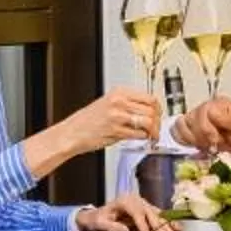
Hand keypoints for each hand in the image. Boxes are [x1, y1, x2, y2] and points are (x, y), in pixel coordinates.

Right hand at [44, 86, 159, 167]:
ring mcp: (118, 116)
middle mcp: (119, 102)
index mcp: (119, 92)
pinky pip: (139, 134)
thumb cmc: (88, 121)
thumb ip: (128, 105)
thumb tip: (148, 111)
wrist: (72, 133)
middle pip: (152, 109)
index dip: (158, 109)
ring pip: (148, 121)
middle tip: (156, 128)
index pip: (149, 98)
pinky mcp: (116, 131)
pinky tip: (141, 138)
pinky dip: (143, 138)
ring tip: (151, 135)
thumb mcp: (109, 104)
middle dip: (158, 121)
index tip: (158, 116)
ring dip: (153, 131)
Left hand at [76, 193, 174, 230]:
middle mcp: (135, 199)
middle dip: (158, 224)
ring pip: (156, 212)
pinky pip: (158, 214)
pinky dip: (168, 220)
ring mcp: (142, 202)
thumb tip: (126, 230)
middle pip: (148, 211)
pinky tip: (177, 226)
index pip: (135, 211)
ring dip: (166, 222)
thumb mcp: (100, 223)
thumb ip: (111, 227)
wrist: (98, 214)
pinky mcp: (146, 208)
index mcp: (123, 200)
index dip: (142, 223)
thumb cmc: (98, 219)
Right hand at [174, 93, 230, 157]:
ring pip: (181, 126)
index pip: (201, 112)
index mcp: (218, 104)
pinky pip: (180, 134)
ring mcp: (198, 118)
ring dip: (193, 140)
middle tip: (215, 144)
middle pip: (189, 120)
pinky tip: (201, 146)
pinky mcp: (194, 129)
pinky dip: (188, 142)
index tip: (216, 141)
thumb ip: (229, 119)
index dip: (206, 129)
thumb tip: (212, 112)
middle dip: (201, 136)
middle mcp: (206, 108)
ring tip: (208, 145)